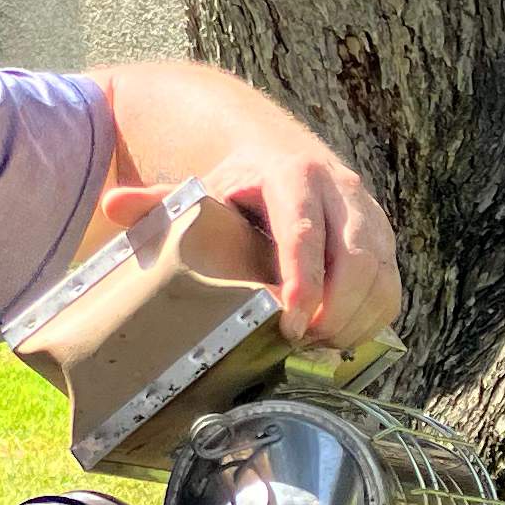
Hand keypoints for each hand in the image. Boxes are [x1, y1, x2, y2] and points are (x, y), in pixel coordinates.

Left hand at [92, 148, 403, 348]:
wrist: (283, 156)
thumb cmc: (238, 189)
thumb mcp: (203, 191)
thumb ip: (160, 201)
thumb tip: (112, 205)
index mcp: (294, 176)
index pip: (305, 233)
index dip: (303, 282)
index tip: (290, 324)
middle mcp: (342, 190)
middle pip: (355, 257)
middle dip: (335, 310)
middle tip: (304, 347)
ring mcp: (370, 214)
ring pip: (381, 274)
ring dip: (355, 319)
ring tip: (317, 348)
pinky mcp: (386, 239)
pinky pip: (392, 286)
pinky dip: (373, 319)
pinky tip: (340, 339)